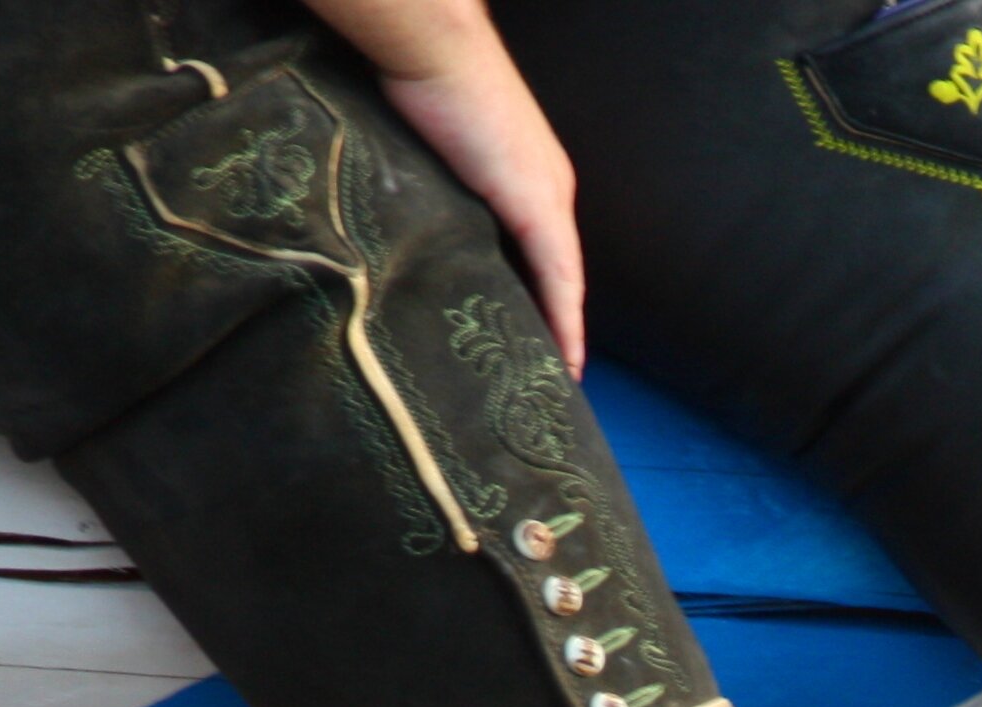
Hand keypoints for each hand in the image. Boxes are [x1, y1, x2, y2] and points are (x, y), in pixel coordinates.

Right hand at [375, 46, 589, 368]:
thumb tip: (417, 234)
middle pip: (558, 274)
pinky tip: (565, 357)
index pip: (543, 255)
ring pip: (565, 282)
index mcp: (527, 179)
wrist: (434, 51)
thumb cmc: (422, 90)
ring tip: (556, 379)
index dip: (543, 302)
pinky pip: (560, 276)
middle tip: (545, 375)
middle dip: (553, 325)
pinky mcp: (538, 203)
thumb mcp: (433, 158)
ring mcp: (548, 196)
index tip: (537, 345)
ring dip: (561, 332)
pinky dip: (564, 319)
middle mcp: (549, 189)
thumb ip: (439, 197)